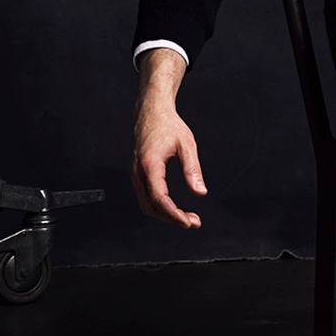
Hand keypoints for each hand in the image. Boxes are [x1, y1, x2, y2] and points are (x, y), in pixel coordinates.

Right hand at [131, 47, 204, 228]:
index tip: (188, 222)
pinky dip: (159, 207)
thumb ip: (193, 170)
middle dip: (171, 218)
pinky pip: (146, 197)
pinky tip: (174, 208)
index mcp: (149, 164)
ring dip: (165, 215)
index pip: (159, 197)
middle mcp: (138, 172)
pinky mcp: (138, 174)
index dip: (173, 213)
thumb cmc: (169, 126)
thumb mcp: (187, 145)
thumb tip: (200, 192)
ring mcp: (135, 174)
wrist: (151, 113)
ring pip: (146, 204)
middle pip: (151, 206)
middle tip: (193, 222)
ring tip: (187, 218)